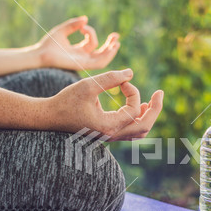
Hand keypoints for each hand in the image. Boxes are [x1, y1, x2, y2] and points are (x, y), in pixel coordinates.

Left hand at [35, 16, 119, 70]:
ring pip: (102, 59)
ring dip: (111, 51)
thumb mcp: (63, 30)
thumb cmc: (49, 44)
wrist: (42, 54)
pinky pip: (99, 63)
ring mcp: (84, 63)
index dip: (90, 32)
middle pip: (101, 53)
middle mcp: (82, 58)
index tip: (82, 26)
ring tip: (116, 42)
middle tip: (116, 36)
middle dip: (110, 45)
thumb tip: (85, 19)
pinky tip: (111, 48)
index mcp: (78, 51)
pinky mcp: (83, 65)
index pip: (91, 43)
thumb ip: (74, 24)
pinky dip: (107, 56)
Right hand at [48, 69, 163, 140]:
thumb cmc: (66, 101)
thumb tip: (131, 73)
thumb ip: (110, 78)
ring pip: (139, 132)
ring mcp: (110, 137)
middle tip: (160, 94)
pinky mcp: (107, 133)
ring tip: (150, 101)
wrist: (50, 117)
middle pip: (145, 127)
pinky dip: (138, 120)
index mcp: (108, 126)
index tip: (122, 81)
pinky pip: (130, 131)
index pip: (134, 110)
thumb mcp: (87, 86)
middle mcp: (112, 135)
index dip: (133, 92)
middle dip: (155, 109)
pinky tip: (138, 107)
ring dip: (147, 116)